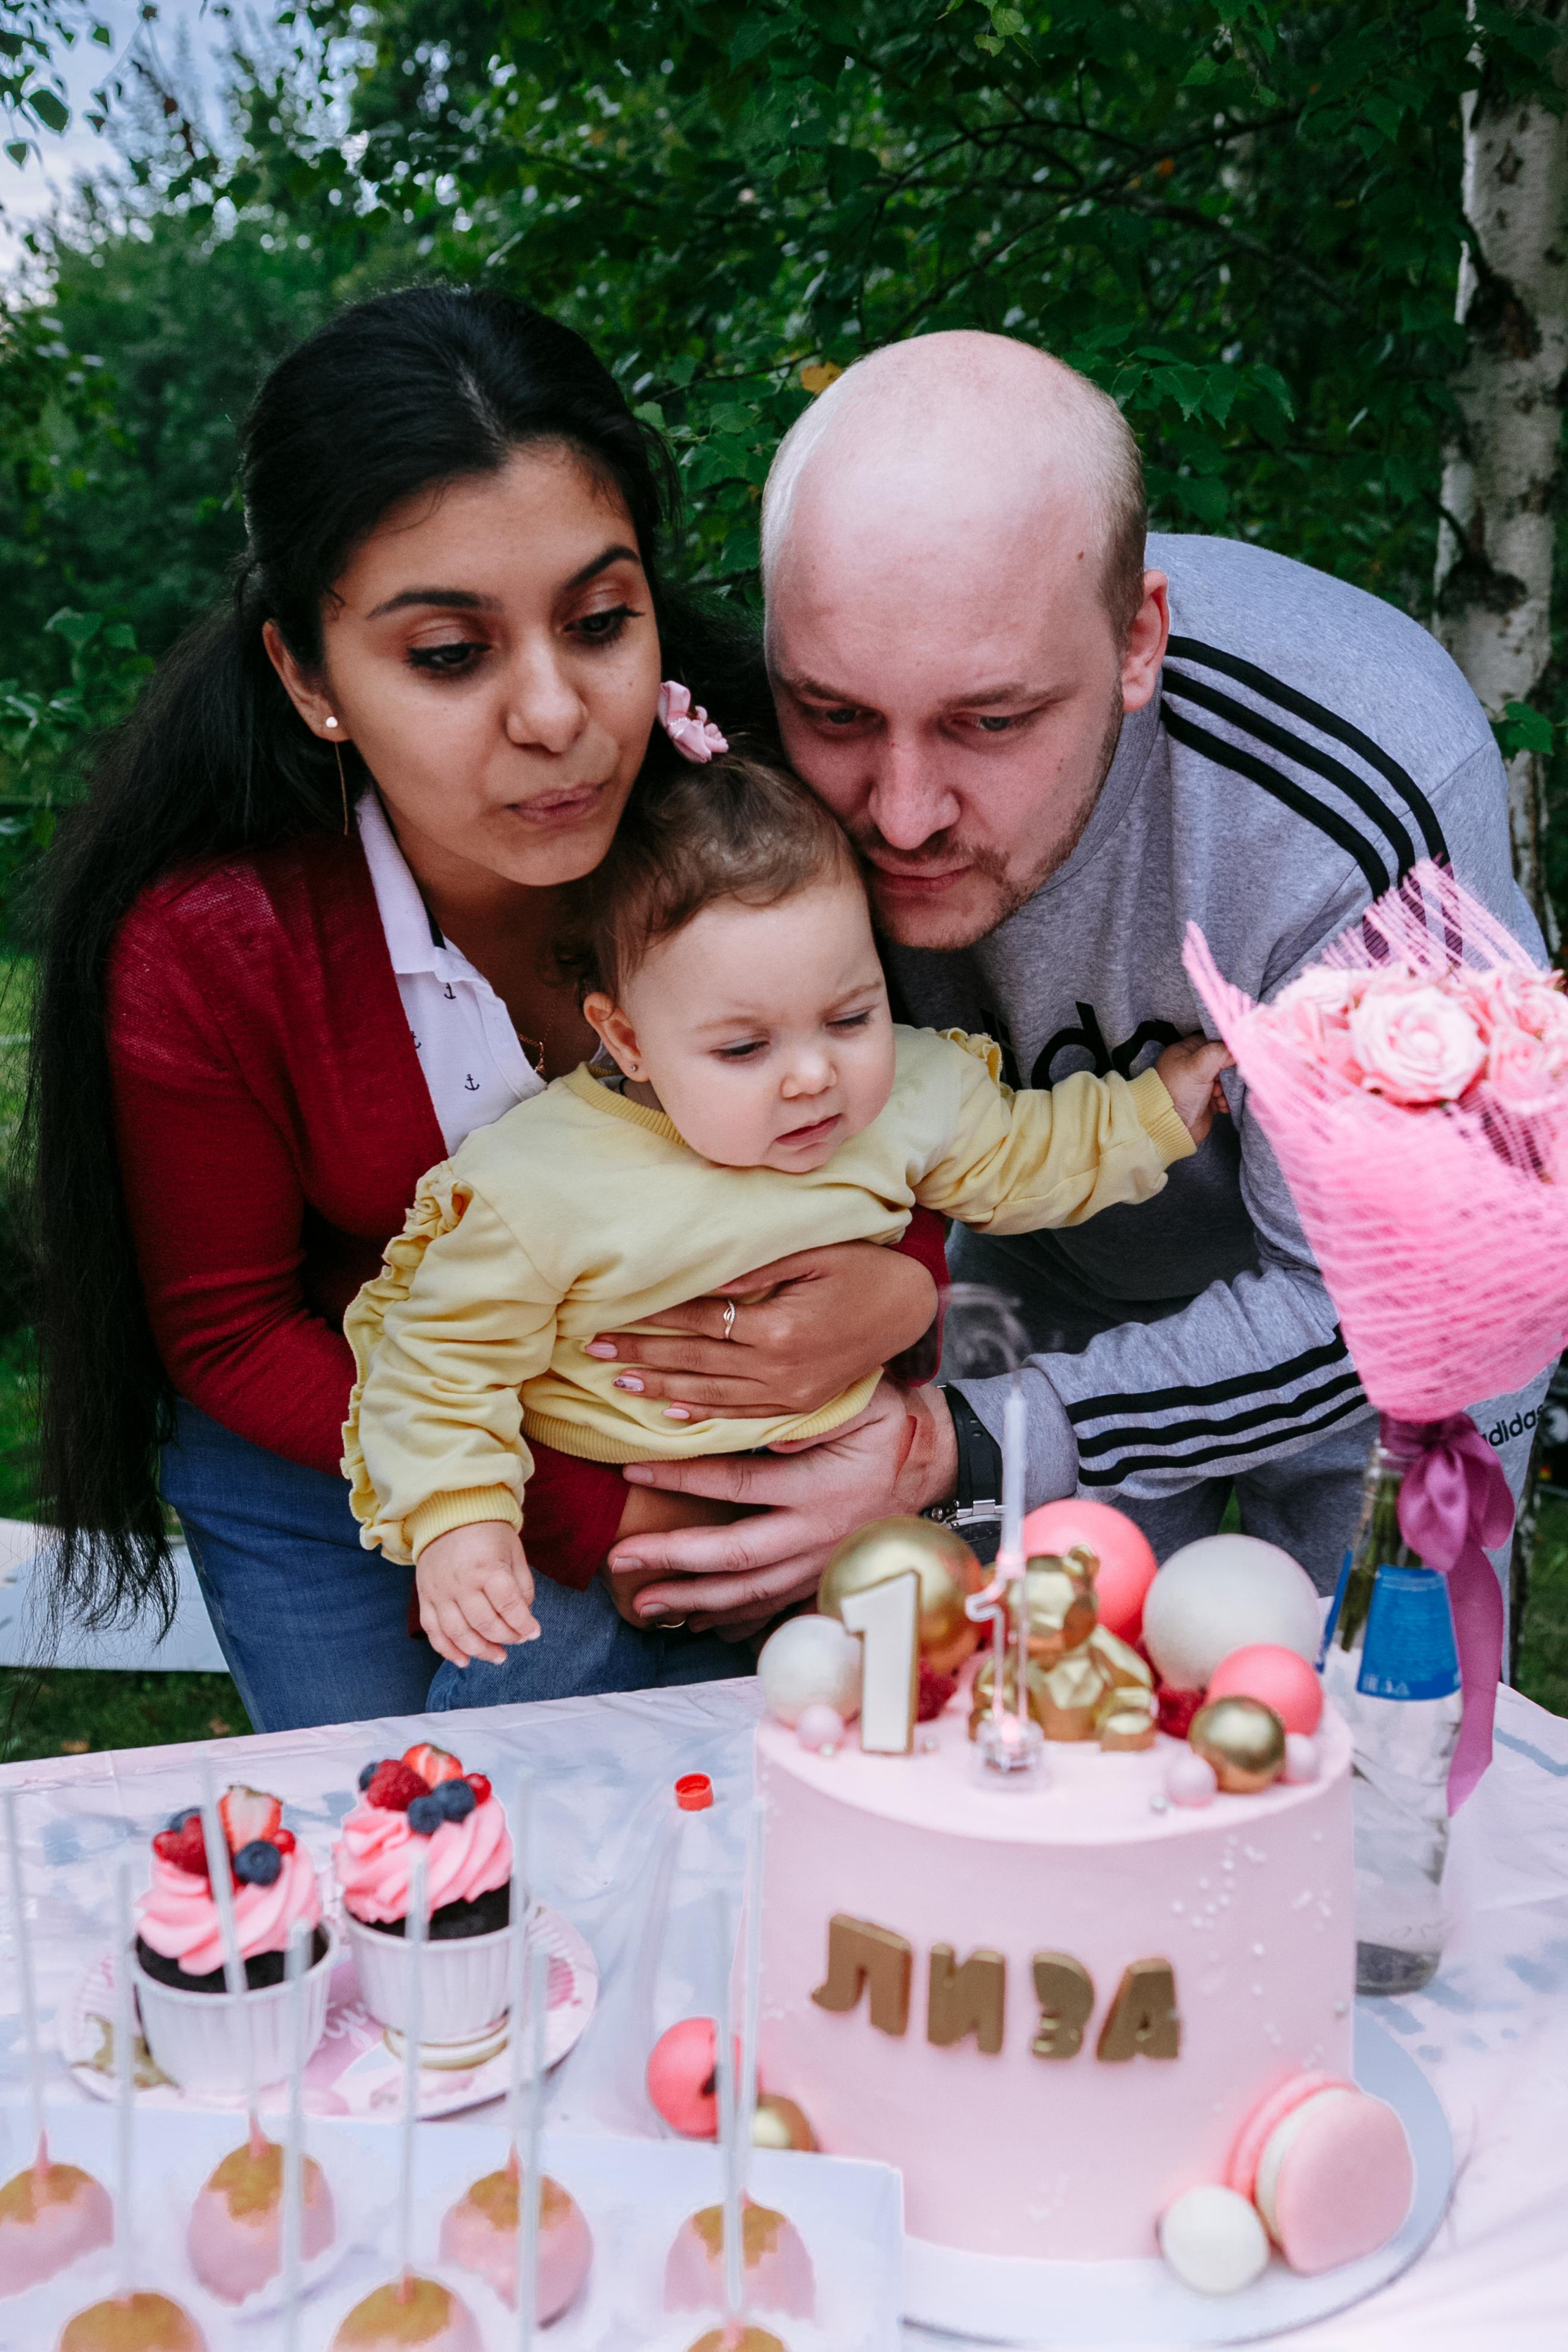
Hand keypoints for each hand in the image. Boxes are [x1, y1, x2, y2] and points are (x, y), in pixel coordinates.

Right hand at [415, 1521, 539, 1668]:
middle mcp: (461, 1583)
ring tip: (497, 1657)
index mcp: (487, 1568)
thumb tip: (523, 1617)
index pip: (509, 1606)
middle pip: (485, 1624)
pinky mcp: (426, 1597)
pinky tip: (464, 1660)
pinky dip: (448, 1650)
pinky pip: (433, 1631)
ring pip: (459, 1634)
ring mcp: (440, 1592)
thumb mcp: (514, 1552)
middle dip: (506, 1638)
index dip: (524, 1625)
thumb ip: (521, 1585)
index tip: (534, 1632)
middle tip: (518, 1641)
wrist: (448, 1514)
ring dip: (480, 1651)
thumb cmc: (488, 1533)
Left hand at [581, 1241, 936, 1421]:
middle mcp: (780, 1369)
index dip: (653, 1321)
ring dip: (661, 1389)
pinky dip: (703, 1416)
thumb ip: (756, 1272)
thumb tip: (704, 1282)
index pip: (701, 1323)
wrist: (911, 1310)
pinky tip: (670, 1415)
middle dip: (641, 1357)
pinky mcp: (799, 1406)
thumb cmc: (861, 1269)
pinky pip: (741, 1416)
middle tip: (593, 1351)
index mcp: (780, 1329)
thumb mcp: (813, 1255)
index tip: (610, 1319)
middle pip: (695, 1362)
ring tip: (618, 1382)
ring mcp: (790, 1394)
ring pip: (711, 1395)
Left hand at [607, 1379, 956, 1631]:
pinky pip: (772, 1608)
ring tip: (643, 1603)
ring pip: (750, 1592)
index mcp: (819, 1488)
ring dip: (694, 1599)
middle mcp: (817, 1535)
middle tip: (621, 1558)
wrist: (936, 1466)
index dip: (683, 1478)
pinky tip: (693, 1622)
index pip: (738, 1483)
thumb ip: (816, 1414)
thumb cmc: (890, 1424)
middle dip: (673, 1558)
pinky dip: (731, 1619)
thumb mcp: (864, 1403)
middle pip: (735, 1554)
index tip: (633, 1470)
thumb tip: (773, 1435)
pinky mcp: (824, 1579)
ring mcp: (820, 1564)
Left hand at [1154, 1034, 1234, 1145]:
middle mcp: (1192, 1066)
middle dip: (1228, 1073)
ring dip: (1228, 1089)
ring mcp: (1200, 1084)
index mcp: (1184, 1052)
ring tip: (1220, 1096)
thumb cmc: (1177, 1093)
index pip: (1212, 1042)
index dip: (1225, 1049)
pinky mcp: (1207, 1100)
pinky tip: (1222, 1105)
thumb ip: (1219, 1053)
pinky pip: (1225, 1096)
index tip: (1235, 1057)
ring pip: (1225, 1080)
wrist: (1172, 1128)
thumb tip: (1237, 1050)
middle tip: (1226, 1081)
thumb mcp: (1197, 1067)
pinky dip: (1226, 1100)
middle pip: (1221, 1062)